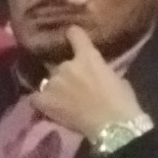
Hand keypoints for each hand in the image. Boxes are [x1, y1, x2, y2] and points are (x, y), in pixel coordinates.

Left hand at [31, 24, 150, 140]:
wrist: (112, 123)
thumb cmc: (121, 100)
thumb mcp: (115, 77)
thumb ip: (100, 70)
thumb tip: (95, 73)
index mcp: (88, 57)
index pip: (75, 35)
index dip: (72, 34)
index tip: (69, 33)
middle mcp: (66, 65)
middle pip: (60, 65)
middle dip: (65, 73)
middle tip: (73, 87)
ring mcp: (53, 82)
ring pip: (49, 81)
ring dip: (54, 87)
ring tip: (62, 100)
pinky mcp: (43, 99)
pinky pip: (35, 97)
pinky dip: (40, 100)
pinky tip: (47, 106)